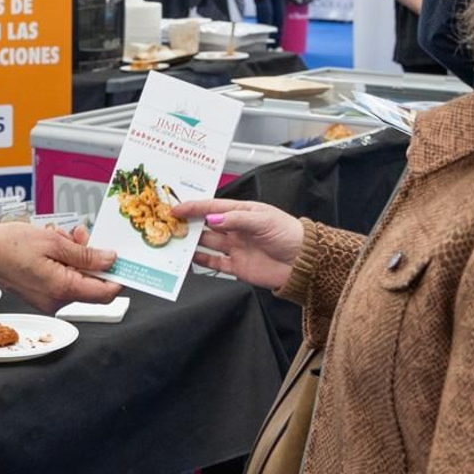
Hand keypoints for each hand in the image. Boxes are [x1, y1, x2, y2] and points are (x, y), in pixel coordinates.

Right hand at [0, 221, 121, 312]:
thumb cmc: (9, 245)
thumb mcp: (53, 243)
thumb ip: (85, 255)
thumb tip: (110, 261)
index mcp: (62, 289)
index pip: (105, 292)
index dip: (118, 277)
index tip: (125, 261)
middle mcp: (56, 301)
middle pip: (90, 283)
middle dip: (90, 257)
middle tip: (79, 235)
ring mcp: (47, 300)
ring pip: (76, 278)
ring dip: (74, 256)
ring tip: (59, 236)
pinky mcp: (40, 295)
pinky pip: (62, 279)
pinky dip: (62, 262)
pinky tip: (51, 245)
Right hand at [168, 198, 304, 290]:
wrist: (304, 263)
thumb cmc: (288, 234)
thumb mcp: (263, 220)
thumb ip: (236, 219)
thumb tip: (211, 218)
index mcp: (242, 212)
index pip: (212, 207)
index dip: (194, 207)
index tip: (176, 208)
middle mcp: (236, 229)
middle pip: (206, 225)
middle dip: (188, 223)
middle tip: (169, 224)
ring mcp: (235, 248)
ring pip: (207, 243)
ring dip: (191, 242)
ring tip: (174, 241)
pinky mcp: (237, 267)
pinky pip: (214, 263)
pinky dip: (201, 261)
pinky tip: (189, 259)